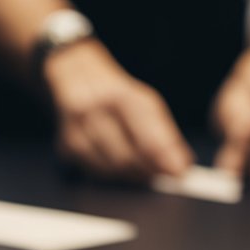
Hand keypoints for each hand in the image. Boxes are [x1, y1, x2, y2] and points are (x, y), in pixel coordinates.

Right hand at [45, 40, 191, 180]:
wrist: (72, 74)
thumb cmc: (115, 92)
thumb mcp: (145, 103)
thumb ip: (164, 135)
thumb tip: (181, 167)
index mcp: (120, 96)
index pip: (147, 138)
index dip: (165, 160)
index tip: (179, 174)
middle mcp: (95, 110)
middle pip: (128, 157)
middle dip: (149, 171)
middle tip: (162, 176)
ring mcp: (78, 128)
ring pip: (112, 168)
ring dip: (132, 176)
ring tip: (145, 172)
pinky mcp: (68, 145)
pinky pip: (96, 171)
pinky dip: (114, 175)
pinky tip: (122, 169)